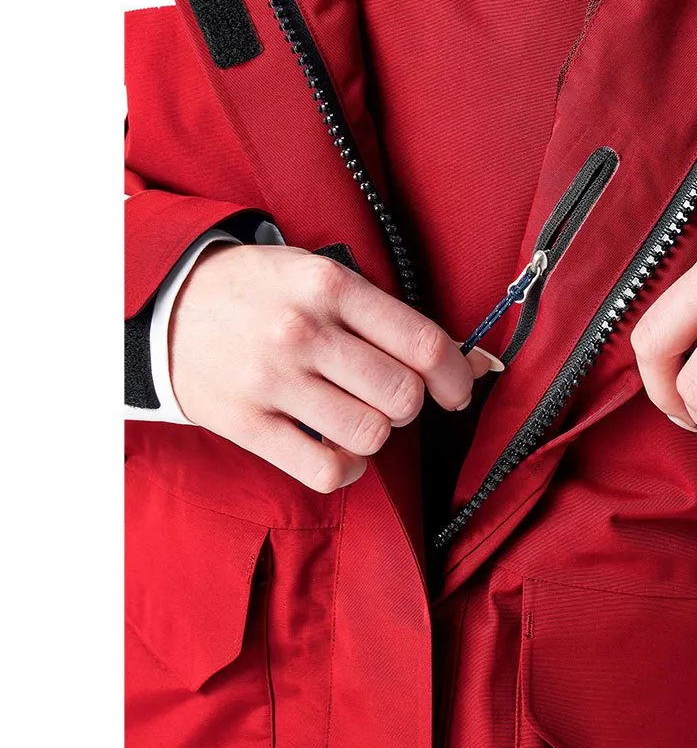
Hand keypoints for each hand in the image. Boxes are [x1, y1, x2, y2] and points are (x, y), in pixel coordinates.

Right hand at [170, 244, 490, 490]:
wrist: (168, 305)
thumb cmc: (261, 291)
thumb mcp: (321, 277)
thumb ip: (392, 318)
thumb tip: (477, 364)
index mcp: (329, 286)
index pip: (422, 343)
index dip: (456, 376)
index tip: (458, 390)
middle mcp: (302, 332)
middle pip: (402, 396)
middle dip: (410, 404)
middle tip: (390, 396)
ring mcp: (271, 380)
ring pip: (370, 435)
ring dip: (378, 434)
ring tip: (357, 416)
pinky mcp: (246, 423)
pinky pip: (325, 471)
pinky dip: (346, 469)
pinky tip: (337, 449)